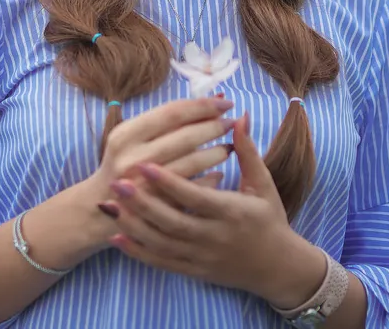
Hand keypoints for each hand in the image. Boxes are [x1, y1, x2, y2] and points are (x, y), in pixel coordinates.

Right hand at [82, 97, 235, 230]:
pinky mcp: (158, 207)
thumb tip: (207, 103)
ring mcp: (146, 185)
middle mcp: (133, 158)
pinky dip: (210, 178)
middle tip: (232, 122)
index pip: (172, 113)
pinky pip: (194, 188)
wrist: (98, 211)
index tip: (225, 102)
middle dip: (214, 127)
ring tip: (229, 147)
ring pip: (192, 162)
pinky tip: (219, 173)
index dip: (202, 106)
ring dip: (217, 152)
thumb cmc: (121, 165)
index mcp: (126, 135)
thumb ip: (162, 122)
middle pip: (185, 136)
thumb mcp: (129, 139)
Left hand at [101, 113, 324, 305]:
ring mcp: (202, 257)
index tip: (145, 164)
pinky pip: (161, 263)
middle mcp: (215, 237)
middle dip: (142, 203)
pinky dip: (138, 252)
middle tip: (116, 182)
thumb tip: (239, 117)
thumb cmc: (270, 219)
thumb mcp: (263, 185)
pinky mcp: (194, 271)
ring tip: (110, 205)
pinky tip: (117, 237)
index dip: (169, 182)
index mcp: (232, 212)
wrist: (278, 268)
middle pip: (172, 221)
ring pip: (162, 244)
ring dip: (134, 225)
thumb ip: (247, 151)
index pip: (195, 196)